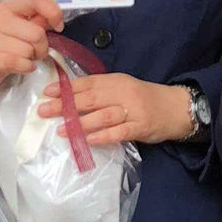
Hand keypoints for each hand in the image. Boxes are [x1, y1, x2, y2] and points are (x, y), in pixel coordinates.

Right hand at [0, 0, 62, 95]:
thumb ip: (37, 21)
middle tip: (34, 52)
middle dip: (41, 48)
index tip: (58, 27)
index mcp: (9, 7)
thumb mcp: (20, 29)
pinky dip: (25, 67)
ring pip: (28, 51)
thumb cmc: (2, 46)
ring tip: (22, 59)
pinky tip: (22, 66)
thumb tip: (56, 18)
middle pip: (37, 33)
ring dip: (31, 59)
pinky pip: (17, 62)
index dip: (53, 12)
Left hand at [36, 72, 189, 148]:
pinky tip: (87, 140)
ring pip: (103, 115)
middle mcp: (124, 92)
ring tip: (61, 129)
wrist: (177, 108)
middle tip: (44, 110)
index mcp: (117, 81)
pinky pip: (119, 132)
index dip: (66, 87)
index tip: (47, 92)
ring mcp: (133, 110)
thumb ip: (101, 92)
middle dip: (65, 105)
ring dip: (80, 122)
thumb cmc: (145, 99)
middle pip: (91, 98)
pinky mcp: (141, 126)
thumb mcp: (123, 89)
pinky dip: (102, 136)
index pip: (88, 82)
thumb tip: (69, 98)